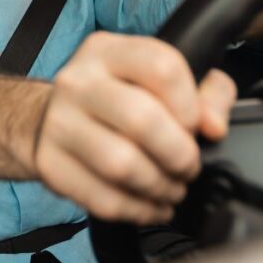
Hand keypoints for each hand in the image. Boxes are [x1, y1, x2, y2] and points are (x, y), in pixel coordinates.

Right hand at [33, 32, 235, 224]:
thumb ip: (205, 92)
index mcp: (107, 51)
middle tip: (188, 166)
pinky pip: (103, 198)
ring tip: (171, 187)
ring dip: (159, 186)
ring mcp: (59, 123)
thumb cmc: (116, 97)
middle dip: (179, 154)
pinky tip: (150, 205)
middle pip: (142, 119)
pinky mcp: (50, 164)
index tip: (195, 126)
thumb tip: (214, 126)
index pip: (163, 67)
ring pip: (122, 165)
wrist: (48, 117)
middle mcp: (78, 81)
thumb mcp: (158, 78)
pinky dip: (137, 210)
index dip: (191, 105)